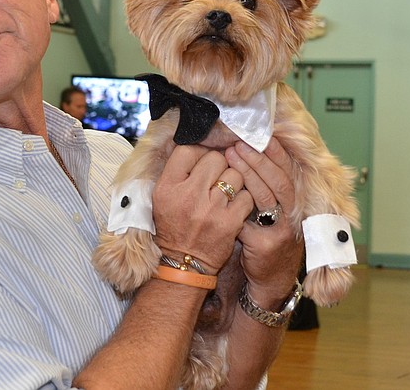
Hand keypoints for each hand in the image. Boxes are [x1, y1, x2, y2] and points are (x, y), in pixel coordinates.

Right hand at [153, 145, 253, 273]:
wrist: (183, 262)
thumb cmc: (173, 225)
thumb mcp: (161, 196)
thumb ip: (177, 171)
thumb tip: (199, 146)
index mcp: (167, 186)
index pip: (187, 150)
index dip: (198, 152)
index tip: (201, 160)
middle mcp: (188, 195)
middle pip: (215, 158)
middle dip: (219, 164)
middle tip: (216, 175)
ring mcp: (211, 208)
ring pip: (235, 174)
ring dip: (234, 180)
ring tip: (227, 191)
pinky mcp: (230, 222)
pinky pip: (247, 196)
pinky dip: (244, 199)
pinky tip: (236, 205)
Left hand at [226, 138, 303, 301]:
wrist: (269, 280)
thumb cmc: (265, 239)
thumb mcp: (271, 212)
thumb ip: (264, 188)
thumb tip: (248, 153)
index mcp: (294, 203)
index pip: (288, 172)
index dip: (276, 153)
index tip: (262, 135)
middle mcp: (292, 215)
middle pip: (279, 181)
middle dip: (258, 159)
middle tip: (238, 143)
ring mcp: (281, 230)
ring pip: (266, 197)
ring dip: (248, 173)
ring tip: (230, 156)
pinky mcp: (266, 245)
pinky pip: (249, 221)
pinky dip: (236, 205)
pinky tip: (223, 193)